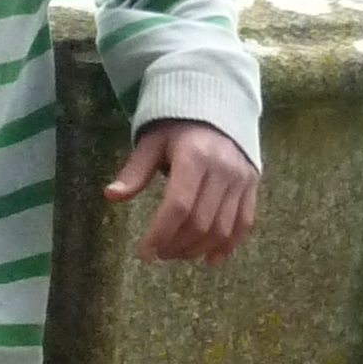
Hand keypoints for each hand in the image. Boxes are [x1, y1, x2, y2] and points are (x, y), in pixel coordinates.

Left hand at [106, 121, 257, 264]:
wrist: (217, 104)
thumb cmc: (177, 126)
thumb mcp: (151, 142)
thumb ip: (135, 171)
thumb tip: (110, 196)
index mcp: (194, 157)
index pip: (177, 206)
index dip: (160, 234)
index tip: (144, 251)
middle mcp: (222, 169)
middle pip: (200, 222)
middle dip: (176, 245)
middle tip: (158, 253)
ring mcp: (241, 179)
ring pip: (222, 228)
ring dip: (198, 249)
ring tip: (177, 254)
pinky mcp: (252, 185)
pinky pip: (244, 222)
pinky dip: (228, 245)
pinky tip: (210, 259)